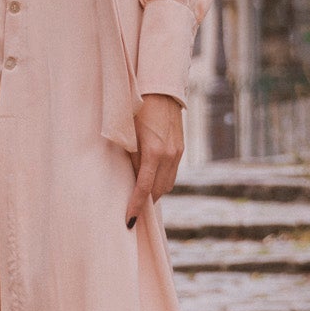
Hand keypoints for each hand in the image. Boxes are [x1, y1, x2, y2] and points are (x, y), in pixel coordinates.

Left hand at [125, 93, 183, 225]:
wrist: (161, 89)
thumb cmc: (137, 108)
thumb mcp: (128, 133)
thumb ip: (130, 157)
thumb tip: (129, 179)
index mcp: (154, 152)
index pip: (144, 188)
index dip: (135, 206)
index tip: (128, 221)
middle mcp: (169, 155)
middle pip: (158, 191)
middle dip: (146, 202)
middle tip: (132, 210)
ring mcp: (177, 152)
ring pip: (168, 184)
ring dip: (155, 192)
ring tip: (141, 196)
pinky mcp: (181, 148)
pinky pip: (172, 173)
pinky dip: (162, 180)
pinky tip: (151, 178)